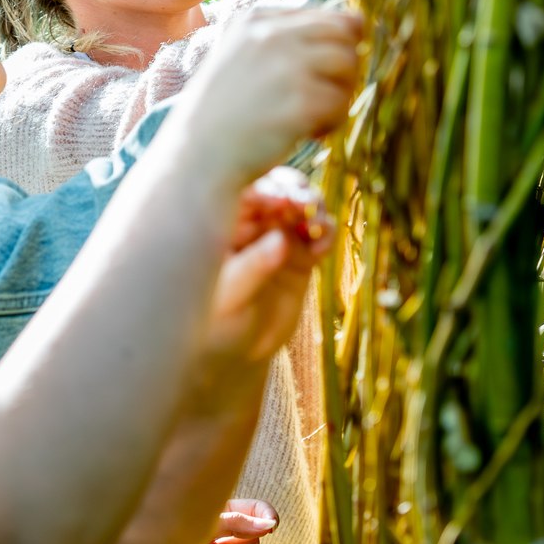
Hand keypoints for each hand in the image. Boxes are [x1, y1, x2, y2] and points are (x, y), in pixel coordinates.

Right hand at [182, 6, 363, 186]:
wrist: (198, 156)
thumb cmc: (227, 111)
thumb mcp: (246, 56)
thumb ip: (291, 36)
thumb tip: (360, 19)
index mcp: (257, 18)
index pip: (328, 15)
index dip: (330, 48)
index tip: (306, 76)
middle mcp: (271, 34)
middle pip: (345, 35)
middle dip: (342, 68)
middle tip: (319, 97)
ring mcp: (285, 66)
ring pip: (349, 65)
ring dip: (339, 95)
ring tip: (310, 116)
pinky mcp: (300, 102)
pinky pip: (342, 103)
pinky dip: (331, 123)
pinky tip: (305, 133)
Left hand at [204, 173, 333, 371]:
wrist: (238, 353)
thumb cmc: (217, 323)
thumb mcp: (230, 298)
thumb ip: (253, 269)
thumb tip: (281, 240)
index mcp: (222, 225)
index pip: (243, 192)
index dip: (266, 190)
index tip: (282, 200)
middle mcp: (251, 225)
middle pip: (277, 191)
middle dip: (295, 192)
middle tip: (308, 205)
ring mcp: (277, 238)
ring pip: (301, 207)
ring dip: (315, 208)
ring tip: (318, 224)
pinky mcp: (300, 256)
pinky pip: (319, 234)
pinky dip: (326, 232)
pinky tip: (324, 243)